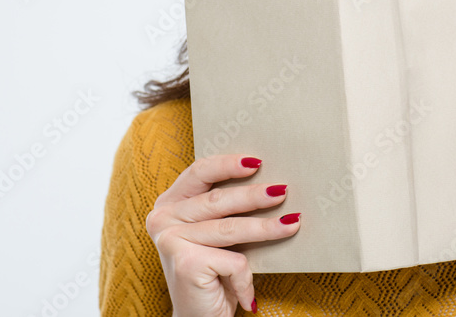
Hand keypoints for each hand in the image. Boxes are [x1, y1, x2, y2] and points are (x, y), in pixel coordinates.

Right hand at [145, 154, 300, 315]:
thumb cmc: (213, 273)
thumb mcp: (216, 233)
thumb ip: (226, 208)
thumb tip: (269, 181)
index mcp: (168, 204)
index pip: (199, 172)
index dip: (228, 164)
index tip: (258, 162)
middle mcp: (162, 219)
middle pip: (218, 200)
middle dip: (255, 196)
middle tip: (283, 191)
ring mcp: (171, 240)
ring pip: (231, 228)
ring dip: (267, 228)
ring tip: (292, 223)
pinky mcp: (186, 263)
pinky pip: (234, 260)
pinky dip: (246, 277)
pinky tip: (247, 294)